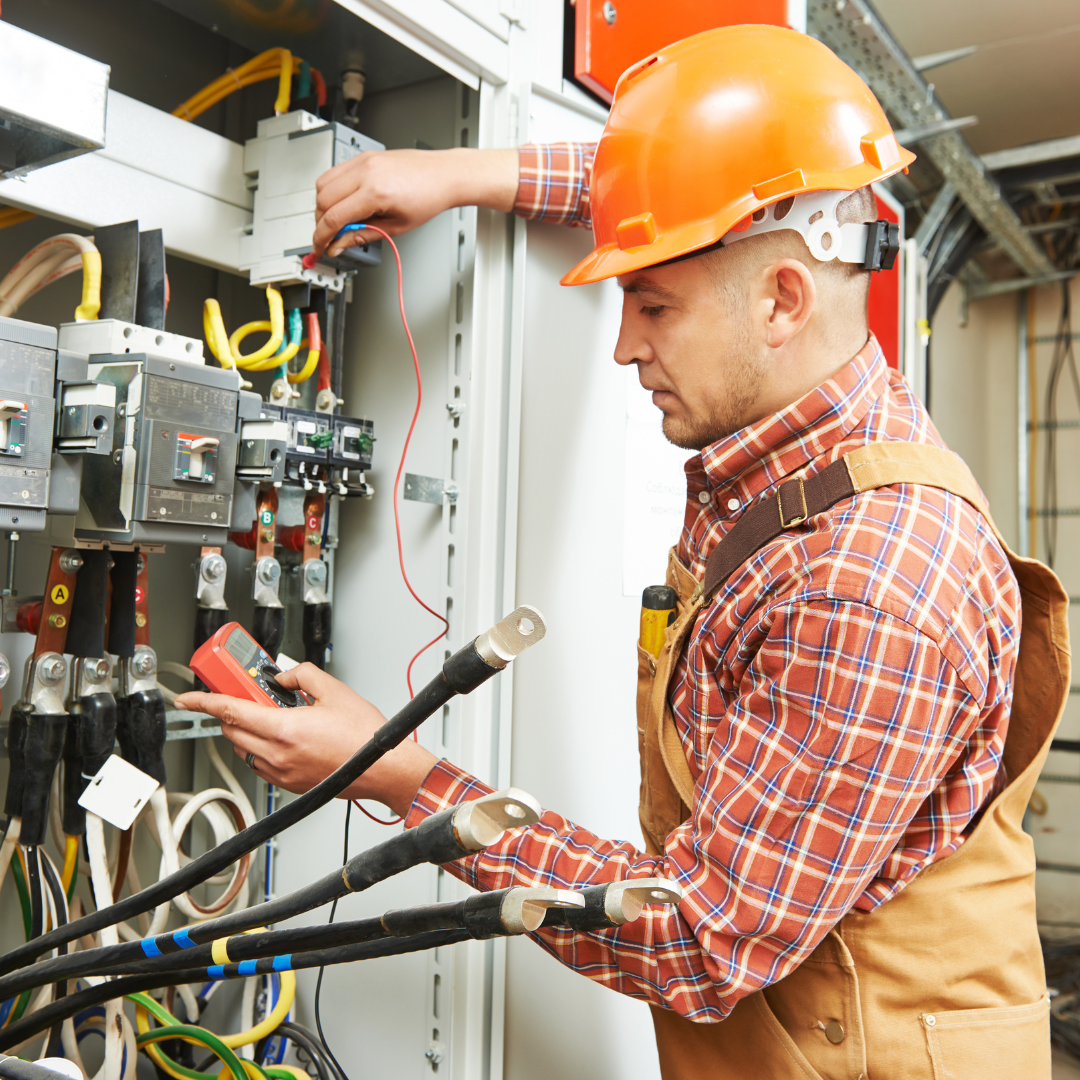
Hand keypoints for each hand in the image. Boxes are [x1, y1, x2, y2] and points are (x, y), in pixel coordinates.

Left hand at [174, 664, 437, 817]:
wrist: (382, 769)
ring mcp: (282, 773)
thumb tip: (283, 677)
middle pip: (232, 731)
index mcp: (284, 729)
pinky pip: (262, 764)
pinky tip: (287, 738)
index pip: (231, 712)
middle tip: (251, 696)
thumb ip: (302, 675)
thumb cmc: (364, 737)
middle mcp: (277, 755)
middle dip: (234, 712)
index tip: (189, 699)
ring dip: (249, 731)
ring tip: (276, 717)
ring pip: (245, 749)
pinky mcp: (290, 784)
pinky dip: (263, 749)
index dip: (204, 702)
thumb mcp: (334, 690)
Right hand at [311, 146, 518, 261]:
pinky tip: (345, 202)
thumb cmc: (429, 198)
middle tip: (330, 238)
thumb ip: (362, 235)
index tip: (319, 248)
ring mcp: (363, 160)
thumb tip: (339, 245)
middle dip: (321, 223)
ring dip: (324, 205)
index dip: (321, 238)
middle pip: (322, 200)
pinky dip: (332, 190)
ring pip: (323, 184)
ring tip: (340, 220)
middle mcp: (366, 172)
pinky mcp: (364, 156)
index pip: (333, 218)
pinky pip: (335, 172)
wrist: (444, 174)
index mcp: (375, 192)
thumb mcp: (396, 227)